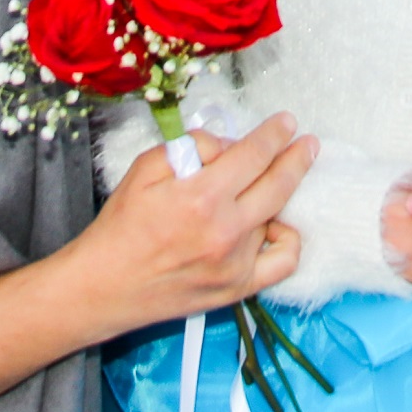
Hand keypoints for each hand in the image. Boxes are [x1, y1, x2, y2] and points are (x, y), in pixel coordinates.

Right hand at [71, 113, 316, 337]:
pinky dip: (288, 240)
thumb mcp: (145, 167)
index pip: (254, 155)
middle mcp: (225, 231)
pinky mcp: (237, 289)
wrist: (103, 287)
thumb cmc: (121, 224)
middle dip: (298, 157)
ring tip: (271, 183)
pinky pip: (283, 263)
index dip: (275, 134)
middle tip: (309, 143)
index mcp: (202, 196)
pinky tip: (278, 225)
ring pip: (274, 216)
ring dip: (276, 196)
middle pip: (279, 184)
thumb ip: (192, 146)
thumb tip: (229, 145)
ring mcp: (235, 264)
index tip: (287, 122)